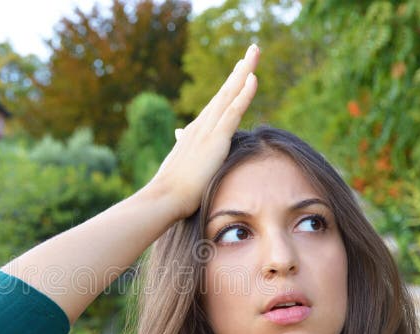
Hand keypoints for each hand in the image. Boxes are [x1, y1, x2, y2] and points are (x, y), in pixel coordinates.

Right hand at [147, 43, 259, 218]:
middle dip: (240, 70)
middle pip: (225, 92)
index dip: (231, 87)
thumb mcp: (182, 166)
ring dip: (243, 72)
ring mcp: (208, 131)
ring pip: (229, 95)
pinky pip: (233, 111)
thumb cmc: (173, 190)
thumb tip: (180, 138)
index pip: (218, 105)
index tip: (241, 71)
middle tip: (252, 51)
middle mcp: (201, 126)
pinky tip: (253, 78)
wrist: (165, 197)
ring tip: (254, 52)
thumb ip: (185, 151)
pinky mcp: (215, 140)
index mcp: (196, 133)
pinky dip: (244, 93)